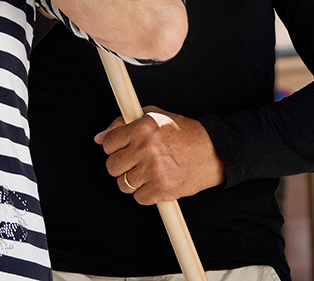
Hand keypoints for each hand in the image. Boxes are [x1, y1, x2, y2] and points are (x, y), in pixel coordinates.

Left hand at [94, 107, 225, 202]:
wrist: (213, 150)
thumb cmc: (183, 132)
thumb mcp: (154, 116)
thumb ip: (125, 122)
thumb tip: (100, 137)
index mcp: (143, 127)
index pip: (108, 142)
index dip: (111, 146)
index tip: (119, 148)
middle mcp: (147, 148)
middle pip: (112, 166)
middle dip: (118, 165)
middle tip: (130, 162)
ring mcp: (155, 170)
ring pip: (123, 184)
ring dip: (130, 181)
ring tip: (143, 173)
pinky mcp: (163, 189)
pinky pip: (139, 198)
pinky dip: (144, 193)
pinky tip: (153, 182)